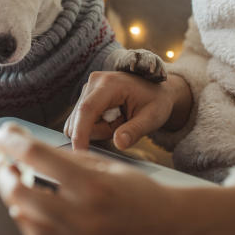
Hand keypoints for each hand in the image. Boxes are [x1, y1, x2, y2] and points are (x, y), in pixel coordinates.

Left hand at [0, 123, 234, 234]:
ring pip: (19, 223)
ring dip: (8, 200)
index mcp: (94, 186)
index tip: (1, 135)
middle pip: (19, 193)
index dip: (12, 142)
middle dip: (2, 173)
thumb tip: (17, 142)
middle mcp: (85, 220)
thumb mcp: (103, 163)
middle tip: (3, 162)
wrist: (169, 229)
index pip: (38, 157)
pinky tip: (26, 211)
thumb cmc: (134, 190)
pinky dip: (23, 226)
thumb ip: (60, 155)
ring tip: (12, 185)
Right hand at [64, 71, 192, 150]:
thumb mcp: (152, 117)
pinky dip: (96, 127)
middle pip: (82, 120)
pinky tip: (112, 119)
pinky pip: (81, 122)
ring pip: (80, 123)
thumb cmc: (156, 101)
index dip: (80, 132)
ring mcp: (87, 89)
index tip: (79, 152)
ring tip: (121, 120)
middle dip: (101, 132)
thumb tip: (119, 143)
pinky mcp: (84, 96)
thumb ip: (135, 130)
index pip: (87, 109)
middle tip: (125, 123)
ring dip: (99, 130)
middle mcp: (94, 82)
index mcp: (110, 84)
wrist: (154, 90)